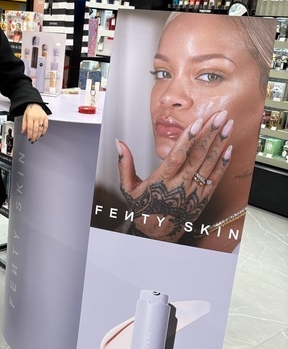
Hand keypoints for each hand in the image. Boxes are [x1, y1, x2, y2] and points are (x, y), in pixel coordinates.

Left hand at [21, 104, 48, 142]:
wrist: (35, 104)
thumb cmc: (29, 110)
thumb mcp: (24, 116)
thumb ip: (24, 124)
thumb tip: (22, 132)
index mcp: (30, 117)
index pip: (30, 128)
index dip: (29, 134)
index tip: (29, 139)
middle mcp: (36, 117)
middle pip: (36, 129)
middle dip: (34, 136)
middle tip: (33, 140)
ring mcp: (42, 117)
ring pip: (41, 128)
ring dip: (39, 135)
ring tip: (37, 138)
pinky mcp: (46, 118)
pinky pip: (46, 126)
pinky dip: (44, 131)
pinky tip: (42, 134)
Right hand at [117, 110, 232, 241]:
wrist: (158, 233)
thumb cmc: (144, 208)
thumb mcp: (129, 187)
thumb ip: (125, 164)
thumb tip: (119, 143)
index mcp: (161, 182)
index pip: (177, 157)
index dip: (189, 139)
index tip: (198, 122)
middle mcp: (179, 186)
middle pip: (198, 156)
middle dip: (210, 133)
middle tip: (220, 115)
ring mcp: (193, 192)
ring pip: (209, 164)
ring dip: (220, 143)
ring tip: (228, 125)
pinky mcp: (203, 197)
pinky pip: (215, 178)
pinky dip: (223, 162)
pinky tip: (228, 147)